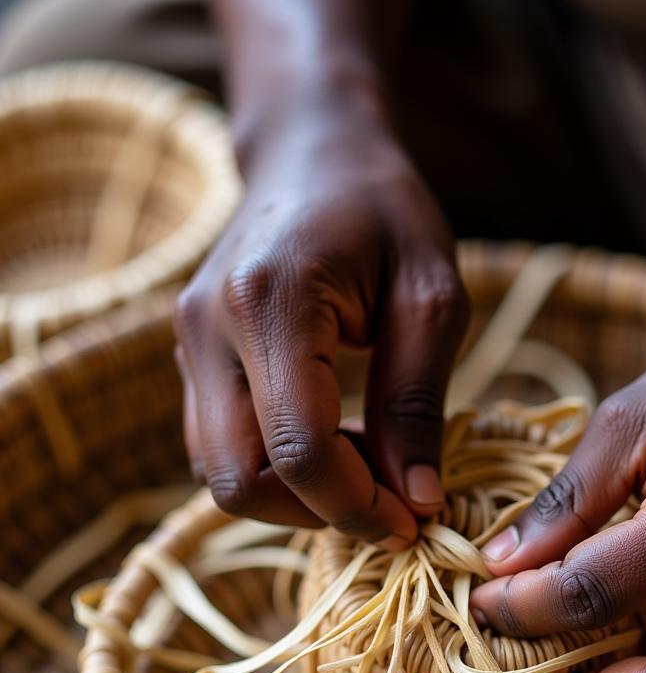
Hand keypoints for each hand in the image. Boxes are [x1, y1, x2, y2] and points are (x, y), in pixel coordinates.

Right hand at [175, 110, 466, 544]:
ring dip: (295, 497)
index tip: (413, 523)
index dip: (356, 507)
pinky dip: (274, 469)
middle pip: (237, 480)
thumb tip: (416, 502)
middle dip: (319, 513)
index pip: (298, 451)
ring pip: (218, 472)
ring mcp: (188, 343)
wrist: (312, 149)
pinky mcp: (190, 355)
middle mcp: (208, 329)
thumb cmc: (385, 210)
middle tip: (391, 503)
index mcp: (271, 305)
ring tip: (367, 467)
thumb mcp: (431, 298)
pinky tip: (333, 443)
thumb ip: (417, 403)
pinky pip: (218, 444)